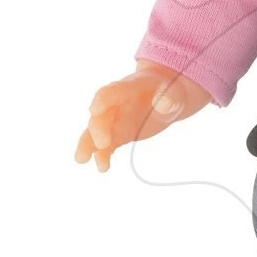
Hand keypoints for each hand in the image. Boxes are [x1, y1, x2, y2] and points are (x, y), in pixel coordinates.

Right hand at [74, 60, 212, 171]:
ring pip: (94, 132)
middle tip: (102, 144)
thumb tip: (164, 104)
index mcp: (126, 89)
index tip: (95, 111)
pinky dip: (102, 156)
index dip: (101, 101)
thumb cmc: (169, 91)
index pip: (109, 92)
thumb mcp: (174, 94)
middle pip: (100, 115)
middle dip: (98, 129)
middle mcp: (115, 105)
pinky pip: (106, 146)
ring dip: (87, 145)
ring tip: (81, 159)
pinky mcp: (117, 135)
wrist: (167, 97)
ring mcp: (114, 120)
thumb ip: (168, 99)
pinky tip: (103, 167)